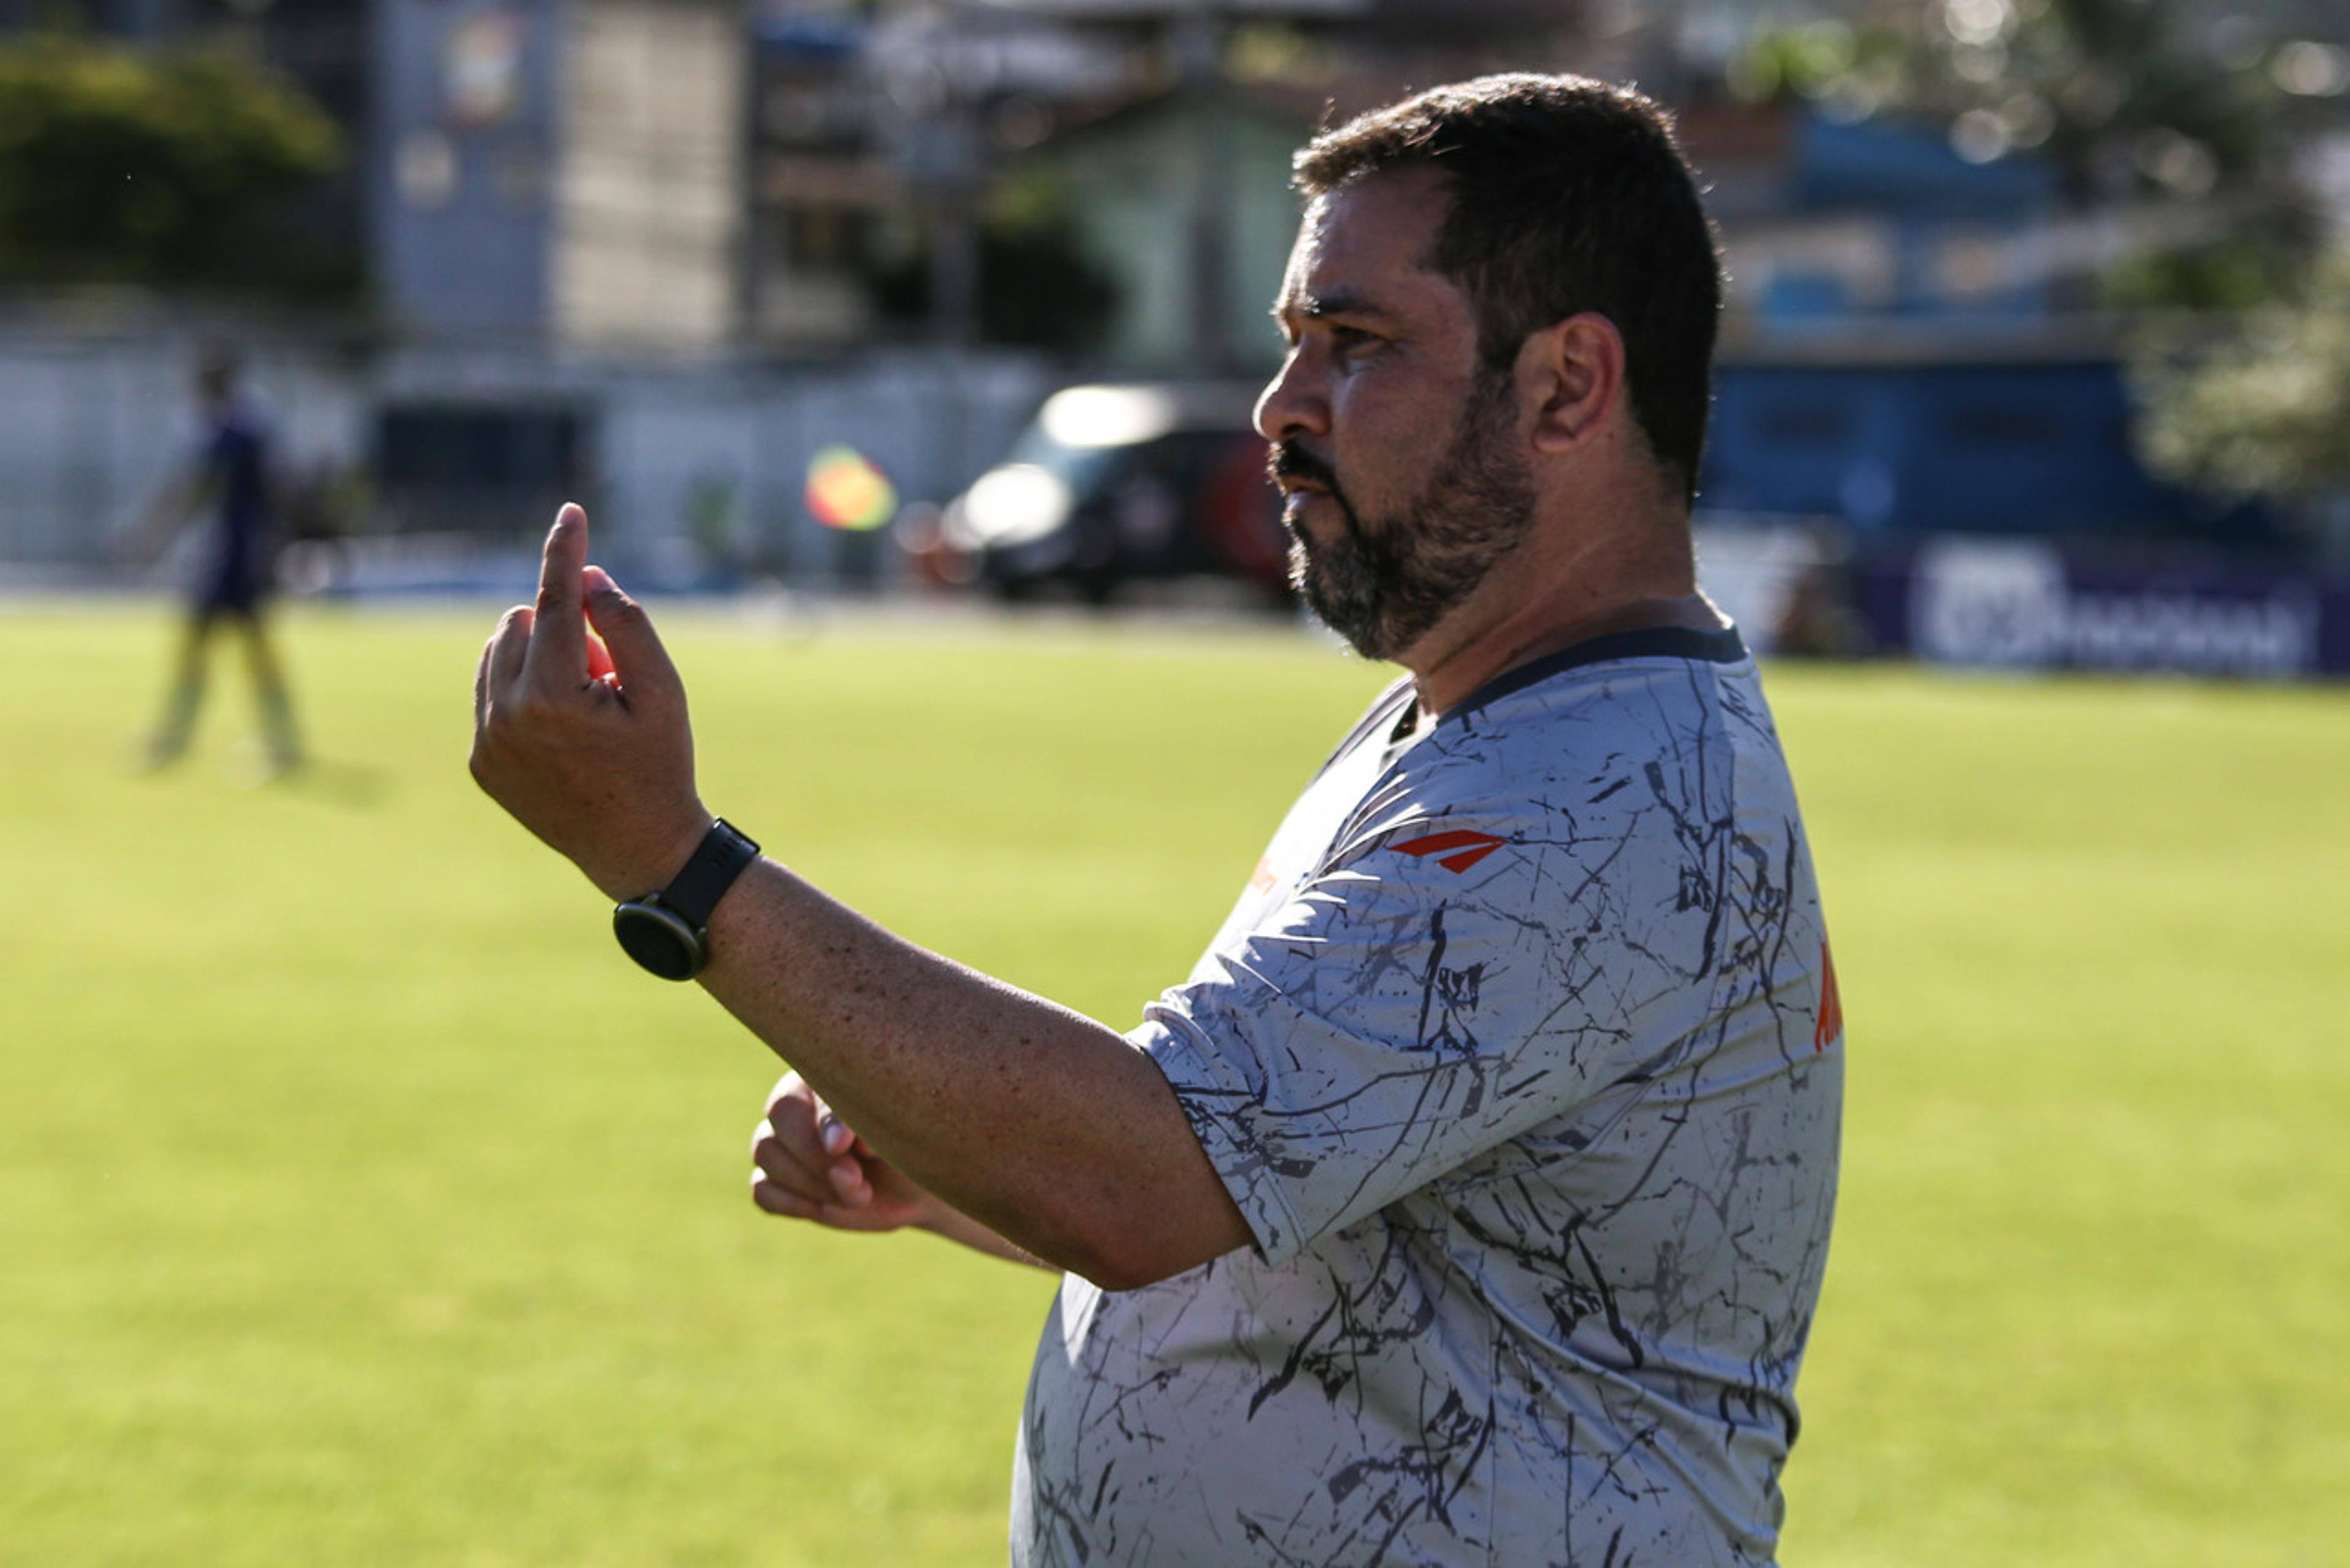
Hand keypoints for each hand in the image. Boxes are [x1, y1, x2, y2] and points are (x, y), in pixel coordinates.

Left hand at [469, 503, 710, 898]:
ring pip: (498, 653)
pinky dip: (524, 693)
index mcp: (554, 697)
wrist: (639, 850)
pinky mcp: (480, 763)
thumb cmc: (661, 766)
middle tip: (605, 679)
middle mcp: (507, 717)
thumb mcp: (665, 691)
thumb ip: (626, 624)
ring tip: (584, 706)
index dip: (564, 551)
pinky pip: (491, 695)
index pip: (554, 602)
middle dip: (564, 630)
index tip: (570, 511)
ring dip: (539, 657)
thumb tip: (585, 577)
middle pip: (522, 621)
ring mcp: (487, 743)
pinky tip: (562, 734)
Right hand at [750, 1072, 941, 1233]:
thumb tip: (836, 1142)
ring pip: (766, 1156)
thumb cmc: (908, 1143)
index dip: (818, 1125)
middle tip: (858, 1181)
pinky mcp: (776, 1181)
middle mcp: (793, 1106)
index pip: (797, 1096)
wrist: (912, 1186)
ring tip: (860, 1195)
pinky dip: (795, 1204)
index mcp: (819, 1078)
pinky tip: (831, 1207)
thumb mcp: (899, 1130)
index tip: (845, 1147)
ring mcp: (780, 1143)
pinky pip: (763, 1191)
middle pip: (773, 1126)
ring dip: (811, 1185)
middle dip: (814, 1162)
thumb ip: (867, 1127)